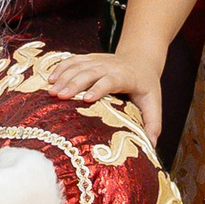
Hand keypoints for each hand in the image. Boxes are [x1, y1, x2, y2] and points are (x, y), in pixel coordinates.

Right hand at [46, 49, 164, 144]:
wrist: (141, 59)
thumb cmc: (146, 85)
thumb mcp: (153, 103)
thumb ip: (153, 123)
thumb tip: (151, 145)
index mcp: (126, 76)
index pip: (111, 80)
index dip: (99, 87)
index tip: (87, 99)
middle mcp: (110, 66)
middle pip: (90, 72)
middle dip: (74, 83)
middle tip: (58, 96)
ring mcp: (98, 60)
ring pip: (79, 65)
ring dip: (64, 76)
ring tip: (51, 91)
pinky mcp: (90, 58)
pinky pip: (73, 60)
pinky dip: (61, 67)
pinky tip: (50, 79)